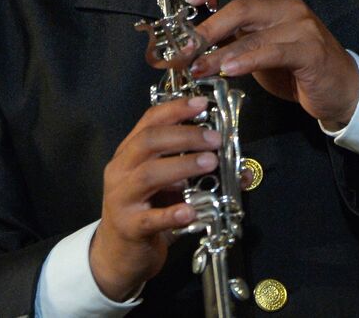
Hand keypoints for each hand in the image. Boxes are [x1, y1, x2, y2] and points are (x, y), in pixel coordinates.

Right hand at [90, 96, 222, 301]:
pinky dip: (172, 213)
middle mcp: (121, 170)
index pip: (149, 121)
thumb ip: (194, 170)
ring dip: (183, 165)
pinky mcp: (129, 228)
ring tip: (211, 163)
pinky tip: (191, 210)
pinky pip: (151, 219)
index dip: (176, 109)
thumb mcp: (167, 185)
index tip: (203, 104)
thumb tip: (240, 167)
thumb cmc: (147, 211)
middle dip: (185, 135)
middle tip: (215, 139)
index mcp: (129, 153)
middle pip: (149, 142)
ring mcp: (121, 199)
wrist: (117, 254)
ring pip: (148, 174)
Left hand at [183, 0, 358, 130]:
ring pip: (251, 31)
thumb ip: (237, 38)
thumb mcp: (262, 47)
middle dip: (207, 28)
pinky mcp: (310, 51)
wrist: (342, 89)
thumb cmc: (299, 68)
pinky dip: (246, 60)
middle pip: (240, 6)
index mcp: (275, 0)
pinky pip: (272, 52)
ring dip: (219, 51)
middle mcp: (288, 7)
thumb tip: (197, 39)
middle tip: (185, 50)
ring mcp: (301, 27)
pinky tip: (229, 70)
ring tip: (198, 68)